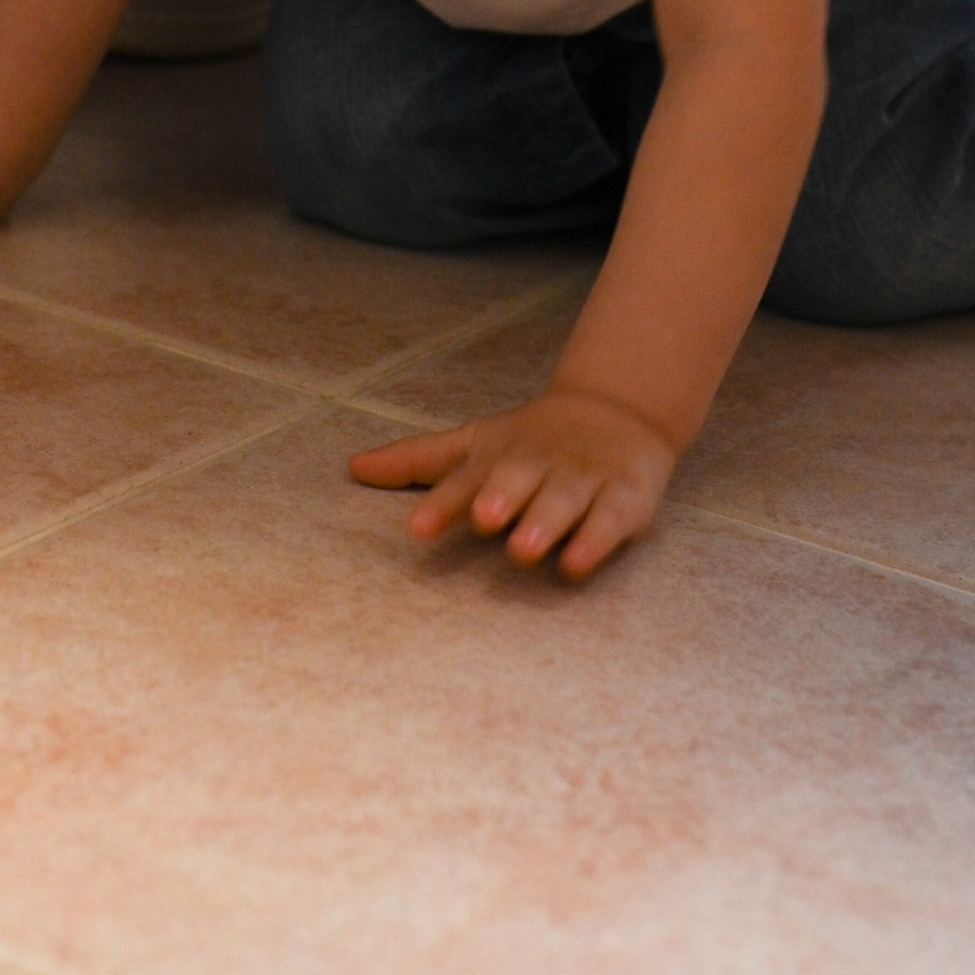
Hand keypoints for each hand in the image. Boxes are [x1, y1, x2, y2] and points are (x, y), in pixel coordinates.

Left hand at [348, 388, 677, 580]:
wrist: (618, 412)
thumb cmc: (530, 441)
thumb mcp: (474, 443)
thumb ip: (416, 461)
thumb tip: (351, 466)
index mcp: (498, 456)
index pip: (465, 479)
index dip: (442, 503)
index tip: (417, 529)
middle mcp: (538, 466)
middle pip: (518, 480)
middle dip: (501, 497)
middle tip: (483, 518)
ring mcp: (582, 480)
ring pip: (563, 499)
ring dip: (545, 520)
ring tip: (523, 547)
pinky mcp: (623, 498)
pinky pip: (609, 519)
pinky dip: (596, 540)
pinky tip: (577, 562)